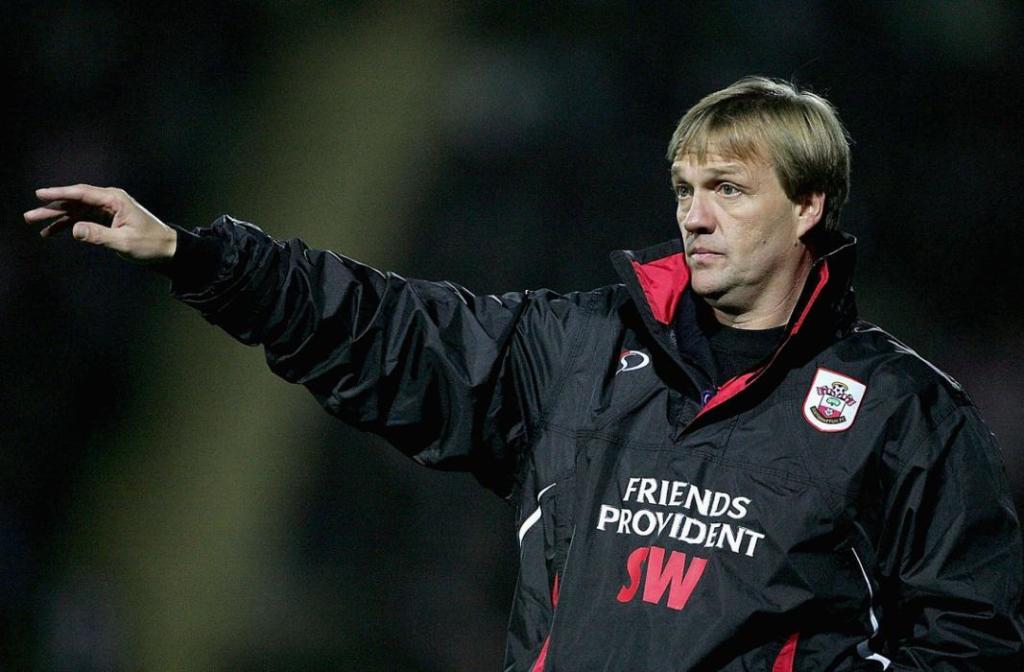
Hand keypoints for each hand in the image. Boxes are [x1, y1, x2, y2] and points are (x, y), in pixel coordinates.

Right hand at [24, 184, 177, 262]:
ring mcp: (108, 209)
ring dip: (56, 217)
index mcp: (115, 200)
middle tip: (30, 215)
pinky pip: (83, 218)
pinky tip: (52, 232)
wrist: (168, 249)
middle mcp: (110, 200)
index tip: (40, 194)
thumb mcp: (124, 242)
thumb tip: (74, 229)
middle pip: (75, 200)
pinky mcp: (107, 218)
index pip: (82, 194)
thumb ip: (98, 235)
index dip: (59, 193)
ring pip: (76, 210)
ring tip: (35, 223)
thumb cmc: (150, 244)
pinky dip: (69, 224)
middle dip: (52, 207)